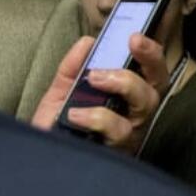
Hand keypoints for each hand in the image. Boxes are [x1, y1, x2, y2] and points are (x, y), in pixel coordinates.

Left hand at [31, 33, 167, 153]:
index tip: (134, 36)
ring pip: (144, 107)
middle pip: (156, 87)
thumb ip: (73, 68)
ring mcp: (129, 136)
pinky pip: (119, 131)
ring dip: (122, 84)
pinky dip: (98, 117)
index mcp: (126, 98)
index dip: (150, 53)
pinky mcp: (119, 153)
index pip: (150, 73)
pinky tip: (76, 114)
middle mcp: (134, 116)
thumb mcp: (61, 92)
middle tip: (128, 46)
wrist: (39, 159)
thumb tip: (87, 42)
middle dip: (147, 62)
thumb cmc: (56, 129)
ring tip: (93, 79)